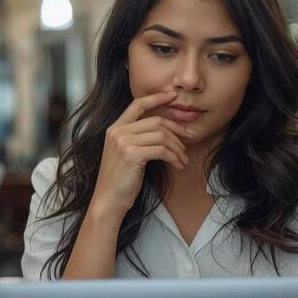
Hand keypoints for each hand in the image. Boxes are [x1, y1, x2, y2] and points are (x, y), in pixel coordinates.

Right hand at [89, 91, 193, 219]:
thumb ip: (138, 138)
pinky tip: (178, 165)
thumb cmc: (121, 181)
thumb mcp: (127, 154)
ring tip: (183, 159)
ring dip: (177, 148)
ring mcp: (123, 142)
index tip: (173, 96)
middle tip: (190, 139)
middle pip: (156, 121)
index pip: (138, 104)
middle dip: (177, 130)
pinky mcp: (132, 155)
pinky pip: (162, 150)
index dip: (157, 98)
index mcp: (115, 128)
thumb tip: (166, 131)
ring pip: (162, 136)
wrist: (108, 201)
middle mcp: (118, 131)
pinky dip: (174, 157)